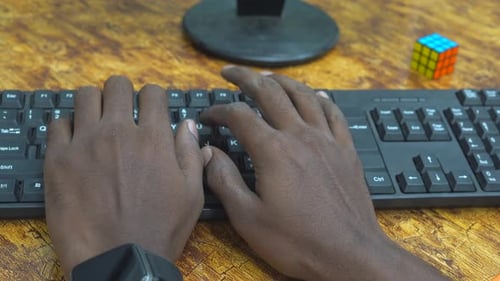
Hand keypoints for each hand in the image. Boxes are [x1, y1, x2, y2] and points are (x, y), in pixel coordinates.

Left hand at [44, 76, 203, 277]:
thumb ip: (191, 153)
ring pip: (85, 96)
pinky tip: (76, 142)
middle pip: (116, 86)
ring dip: (95, 104)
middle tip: (123, 112)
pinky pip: (58, 124)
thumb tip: (189, 124)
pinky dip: (68, 127)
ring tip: (98, 122)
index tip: (150, 110)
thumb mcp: (191, 194)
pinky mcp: (58, 160)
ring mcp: (85, 143)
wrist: (119, 260)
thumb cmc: (161, 228)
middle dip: (123, 94)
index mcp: (153, 138)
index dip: (153, 98)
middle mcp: (118, 132)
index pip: (152, 93)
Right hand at [201, 66, 447, 279]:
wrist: (349, 254)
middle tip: (230, 72)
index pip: (239, 115)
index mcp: (273, 151)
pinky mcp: (346, 150)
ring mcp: (327, 140)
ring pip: (303, 95)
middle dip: (246, 78)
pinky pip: (334, 113)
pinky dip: (320, 99)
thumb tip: (208, 152)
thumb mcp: (248, 218)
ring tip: (267, 77)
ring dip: (282, 81)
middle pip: (270, 92)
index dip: (219, 111)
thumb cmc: (296, 241)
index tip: (208, 116)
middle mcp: (300, 136)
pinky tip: (314, 95)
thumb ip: (224, 180)